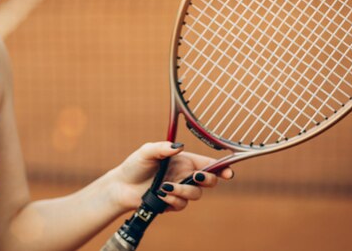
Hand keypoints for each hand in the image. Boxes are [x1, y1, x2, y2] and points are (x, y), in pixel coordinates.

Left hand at [110, 141, 233, 212]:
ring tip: (164, 187)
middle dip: (207, 180)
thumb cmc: (135, 165)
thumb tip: (179, 146)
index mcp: (184, 161)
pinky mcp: (173, 203)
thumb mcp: (147, 152)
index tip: (229, 173)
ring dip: (182, 191)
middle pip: (209, 181)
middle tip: (196, 178)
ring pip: (195, 194)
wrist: (122, 187)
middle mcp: (185, 175)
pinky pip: (182, 204)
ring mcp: (180, 190)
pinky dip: (172, 200)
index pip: (208, 164)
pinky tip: (160, 195)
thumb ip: (162, 147)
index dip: (222, 168)